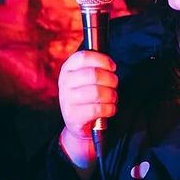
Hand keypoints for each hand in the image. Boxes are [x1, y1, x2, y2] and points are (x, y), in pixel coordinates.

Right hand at [57, 51, 117, 167]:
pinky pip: (97, 109)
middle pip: (93, 74)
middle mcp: (64, 82)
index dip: (102, 60)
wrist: (77, 123)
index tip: (112, 67)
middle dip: (111, 80)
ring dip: (111, 95)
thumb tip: (111, 65)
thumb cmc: (87, 96)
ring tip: (112, 98)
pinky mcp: (73, 116)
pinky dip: (109, 109)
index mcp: (67, 69)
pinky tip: (110, 109)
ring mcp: (67, 100)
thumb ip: (95, 68)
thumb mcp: (86, 79)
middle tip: (115, 85)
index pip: (84, 57)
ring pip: (97, 92)